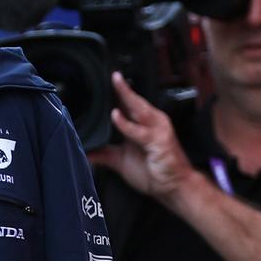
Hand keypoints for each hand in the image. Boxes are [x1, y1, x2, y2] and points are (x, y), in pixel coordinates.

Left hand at [88, 72, 196, 201]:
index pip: (127, 104)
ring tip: (116, 82)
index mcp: (142, 124)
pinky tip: (116, 116)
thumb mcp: (120, 161)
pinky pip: (139, 131)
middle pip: (134, 100)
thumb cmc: (153, 171)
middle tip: (110, 73)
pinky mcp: (159, 141)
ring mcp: (156, 130)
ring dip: (127, 96)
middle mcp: (151, 122)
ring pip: (139, 109)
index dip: (116, 92)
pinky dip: (127, 124)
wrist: (175, 188)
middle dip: (122, 87)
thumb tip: (85, 151)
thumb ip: (104, 154)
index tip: (103, 80)